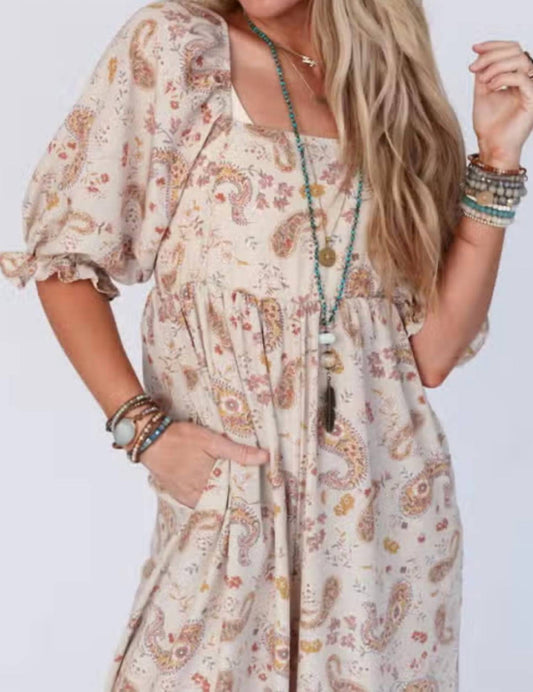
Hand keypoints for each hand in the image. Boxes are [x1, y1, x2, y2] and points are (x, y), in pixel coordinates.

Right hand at [137, 420, 269, 508]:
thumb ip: (239, 452)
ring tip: (232, 493)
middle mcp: (198, 495)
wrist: (149, 439)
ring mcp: (186, 496)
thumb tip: (265, 457)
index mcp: (210, 483)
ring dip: (220, 500)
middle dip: (235, 500)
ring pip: (209, 504)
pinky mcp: (177, 494)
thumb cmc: (181, 438)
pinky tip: (211, 491)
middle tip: (249, 495)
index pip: (235, 498)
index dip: (247, 497)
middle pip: (222, 503)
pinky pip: (195, 503)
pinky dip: (205, 500)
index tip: (258, 496)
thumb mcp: (212, 441)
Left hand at [468, 40, 532, 167]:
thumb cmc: (489, 125)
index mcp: (516, 77)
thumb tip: (480, 53)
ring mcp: (531, 88)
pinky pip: (521, 78)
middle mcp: (526, 80)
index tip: (474, 48)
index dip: (493, 45)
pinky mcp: (532, 99)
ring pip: (520, 60)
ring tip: (482, 80)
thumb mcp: (482, 92)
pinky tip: (490, 87)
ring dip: (496, 66)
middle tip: (474, 67)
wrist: (492, 146)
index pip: (511, 50)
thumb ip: (483, 73)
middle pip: (516, 51)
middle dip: (492, 55)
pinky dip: (502, 78)